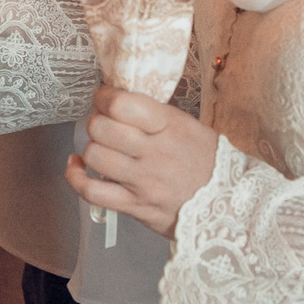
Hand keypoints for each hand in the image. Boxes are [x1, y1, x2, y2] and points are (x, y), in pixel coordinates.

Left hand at [65, 86, 218, 237]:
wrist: (228, 206)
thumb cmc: (207, 162)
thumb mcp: (189, 127)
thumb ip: (156, 115)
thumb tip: (118, 99)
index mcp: (170, 127)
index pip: (122, 105)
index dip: (104, 97)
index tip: (104, 97)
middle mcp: (154, 153)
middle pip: (102, 128)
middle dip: (96, 121)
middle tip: (104, 124)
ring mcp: (143, 182)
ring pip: (94, 155)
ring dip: (91, 147)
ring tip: (100, 146)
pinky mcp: (134, 206)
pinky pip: (91, 192)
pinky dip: (76, 177)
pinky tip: (76, 166)